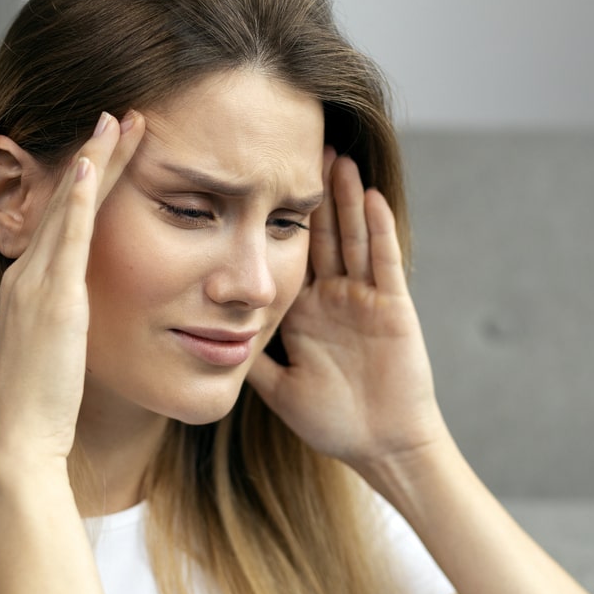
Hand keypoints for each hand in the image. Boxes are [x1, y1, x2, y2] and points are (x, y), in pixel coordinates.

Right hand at [0, 111, 144, 465]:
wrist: (18, 442)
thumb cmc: (34, 407)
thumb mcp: (29, 358)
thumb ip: (8, 334)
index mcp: (25, 289)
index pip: (61, 223)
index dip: (84, 184)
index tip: (108, 150)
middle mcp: (24, 277)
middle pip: (65, 202)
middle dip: (95, 156)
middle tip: (121, 114)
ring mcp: (34, 285)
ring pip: (68, 208)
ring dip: (94, 160)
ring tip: (119, 120)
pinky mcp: (52, 301)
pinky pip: (67, 239)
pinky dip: (77, 199)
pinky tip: (92, 165)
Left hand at [247, 148, 447, 470]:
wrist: (383, 447)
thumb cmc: (334, 422)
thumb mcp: (276, 387)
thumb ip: (246, 360)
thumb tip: (200, 339)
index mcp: (305, 311)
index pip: (287, 254)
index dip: (273, 219)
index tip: (254, 183)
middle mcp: (334, 296)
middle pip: (320, 233)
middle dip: (310, 193)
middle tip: (297, 146)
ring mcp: (365, 298)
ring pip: (352, 236)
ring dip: (345, 197)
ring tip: (334, 155)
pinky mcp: (393, 307)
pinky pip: (384, 262)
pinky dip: (379, 229)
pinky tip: (371, 196)